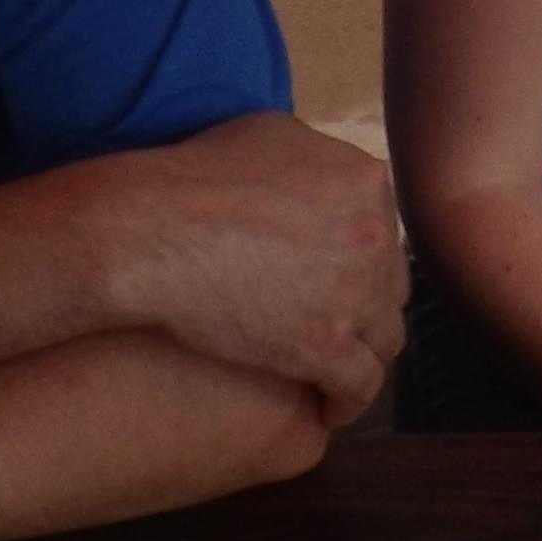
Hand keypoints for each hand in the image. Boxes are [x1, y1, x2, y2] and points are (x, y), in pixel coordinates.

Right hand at [87, 114, 405, 425]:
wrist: (151, 231)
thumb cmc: (192, 177)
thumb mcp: (269, 134)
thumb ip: (315, 157)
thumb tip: (326, 172)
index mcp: (364, 181)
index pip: (382, 230)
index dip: (359, 258)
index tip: (335, 277)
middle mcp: (374, 236)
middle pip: (390, 282)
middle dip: (367, 303)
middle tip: (336, 323)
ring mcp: (355, 294)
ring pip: (385, 337)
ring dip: (364, 352)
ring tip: (337, 371)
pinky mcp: (326, 347)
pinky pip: (360, 385)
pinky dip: (348, 401)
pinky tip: (328, 406)